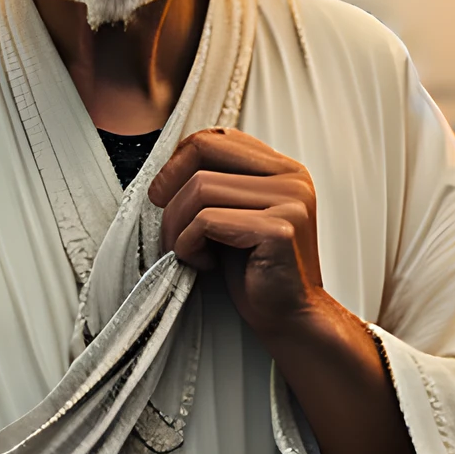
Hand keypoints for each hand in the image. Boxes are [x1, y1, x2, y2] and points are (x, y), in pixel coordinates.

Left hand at [147, 127, 322, 339]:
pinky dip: (190, 244)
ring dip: (177, 224)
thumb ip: (217, 182)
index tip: (164, 191)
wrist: (290, 317)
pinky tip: (205, 263)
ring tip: (189, 249)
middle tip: (163, 214)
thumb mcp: (233, 213)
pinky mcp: (279, 228)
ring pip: (200, 188)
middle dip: (170, 182)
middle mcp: (292, 176)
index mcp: (282, 168)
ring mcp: (290, 200)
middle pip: (204, 150)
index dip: (180, 159)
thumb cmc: (254, 269)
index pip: (217, 136)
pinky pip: (206, 221)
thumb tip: (166, 166)